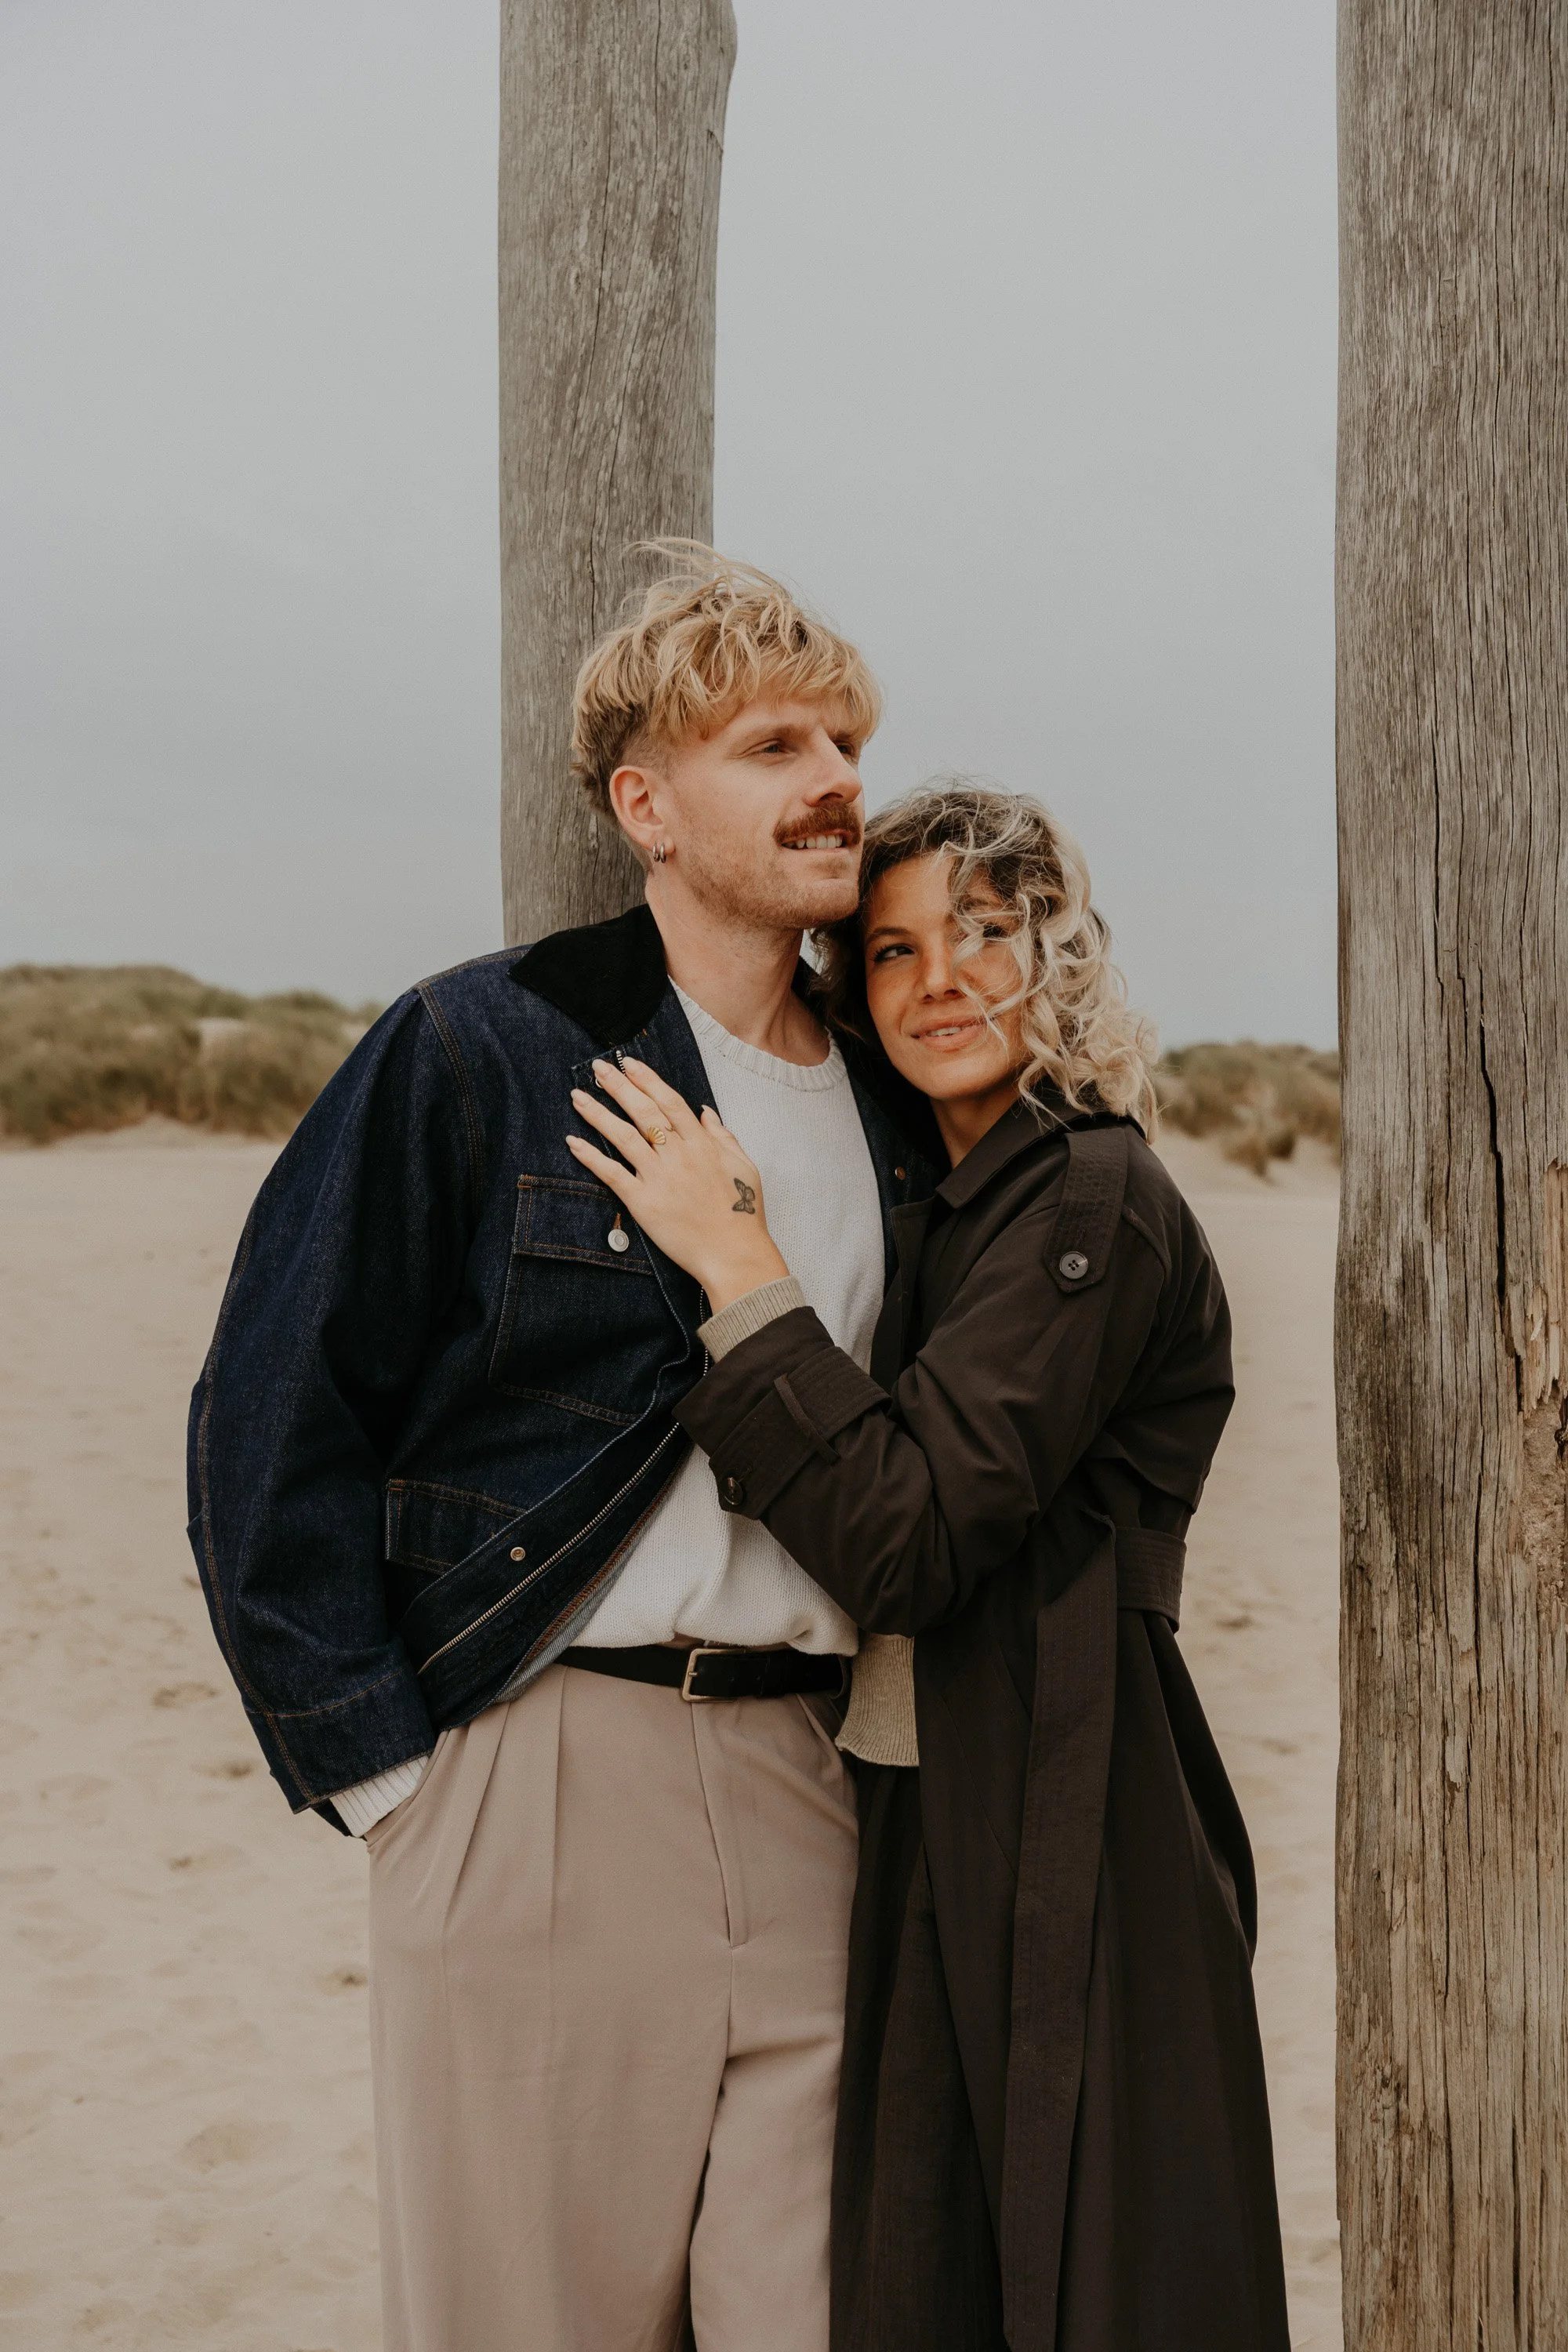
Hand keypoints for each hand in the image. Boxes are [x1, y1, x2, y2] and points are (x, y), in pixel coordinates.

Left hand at [566, 1058, 790, 1310]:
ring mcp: (660, 1179)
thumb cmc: (743, 1214)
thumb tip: (705, 1112)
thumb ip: (724, 1136)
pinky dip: (591, 1157)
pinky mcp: (643, 1203)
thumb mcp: (744, 1166)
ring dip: (598, 1114)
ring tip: (577, 1097)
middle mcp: (679, 1156)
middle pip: (644, 1113)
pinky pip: (612, 1174)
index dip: (647, 1080)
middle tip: (597, 1068)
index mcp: (703, 1145)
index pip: (670, 1102)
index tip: (629, 1064)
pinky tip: (573, 1141)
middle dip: (618, 1086)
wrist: (734, 1254)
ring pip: (624, 1137)